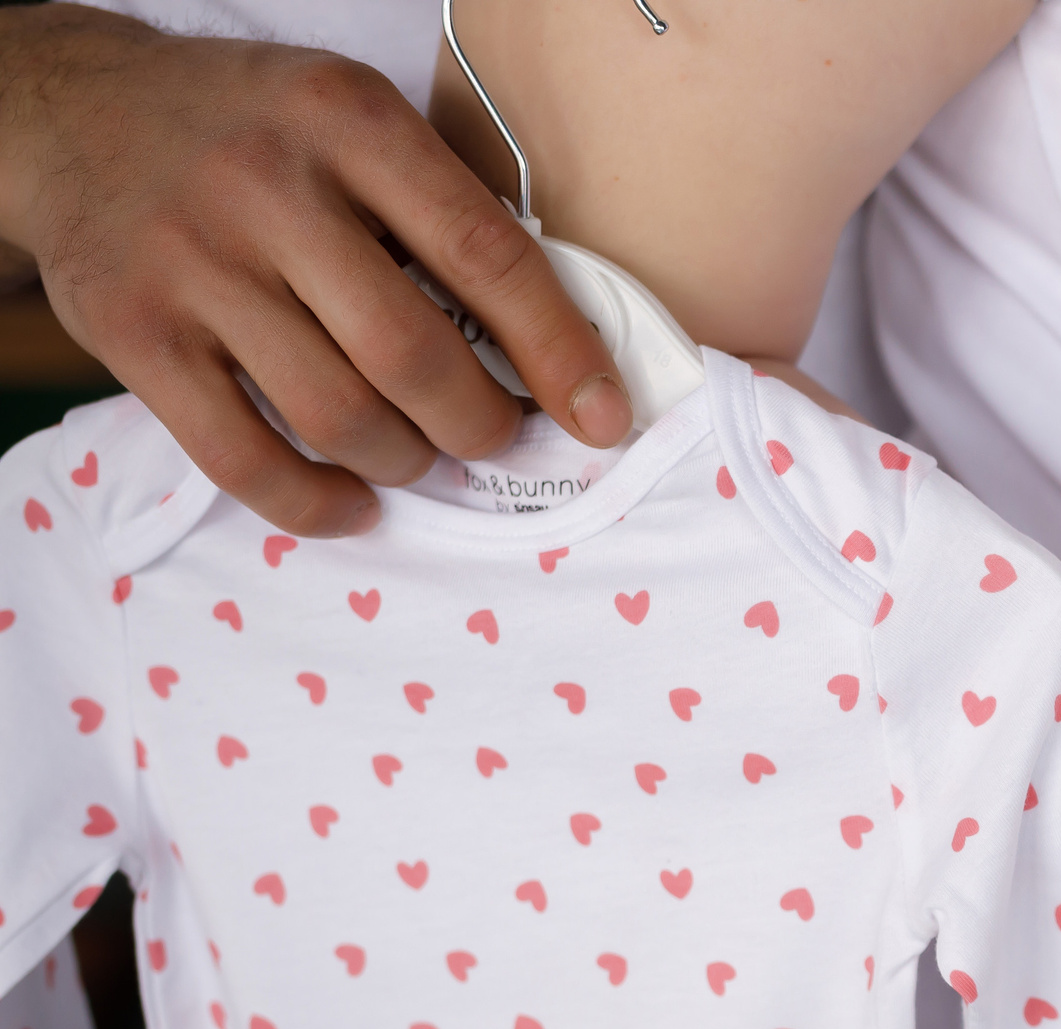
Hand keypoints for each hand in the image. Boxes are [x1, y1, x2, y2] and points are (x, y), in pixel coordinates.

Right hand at [0, 6, 629, 536]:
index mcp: (347, 121)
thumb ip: (441, 211)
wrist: (76, 113)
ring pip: (338, 416)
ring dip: (404, 463)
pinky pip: (243, 458)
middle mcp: (266, 186)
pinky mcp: (133, 334)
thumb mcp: (351, 122)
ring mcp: (191, 262)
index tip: (605, 418)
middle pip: (412, 357)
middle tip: (494, 437)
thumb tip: (559, 343)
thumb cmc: (253, 132)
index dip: (558, 352)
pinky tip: (353, 504)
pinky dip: (314, 504)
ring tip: (419, 456)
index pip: (486, 256)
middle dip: (478, 425)